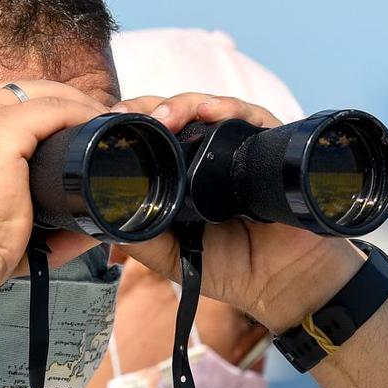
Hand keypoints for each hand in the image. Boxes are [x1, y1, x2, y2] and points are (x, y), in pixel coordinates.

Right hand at [0, 80, 107, 287]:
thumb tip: (83, 226)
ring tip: (100, 120)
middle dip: (59, 98)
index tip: (67, 123)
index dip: (37, 106)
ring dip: (74, 102)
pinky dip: (78, 114)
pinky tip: (95, 125)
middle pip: (17, 89)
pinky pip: (51, 109)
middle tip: (92, 118)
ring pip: (38, 92)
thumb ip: (27, 211)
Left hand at [115, 93, 363, 331]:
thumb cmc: (234, 268)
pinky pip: (252, 115)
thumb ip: (141, 237)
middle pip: (178, 112)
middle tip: (131, 115)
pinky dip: (229, 108)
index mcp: (186, 174)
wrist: (283, 283)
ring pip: (208, 107)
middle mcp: (212, 155)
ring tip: (165, 116)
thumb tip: (103, 218)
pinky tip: (210, 112)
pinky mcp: (272, 145)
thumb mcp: (173, 256)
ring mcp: (242, 147)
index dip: (134, 123)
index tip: (112, 123)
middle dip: (152, 107)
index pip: (157, 135)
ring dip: (183, 104)